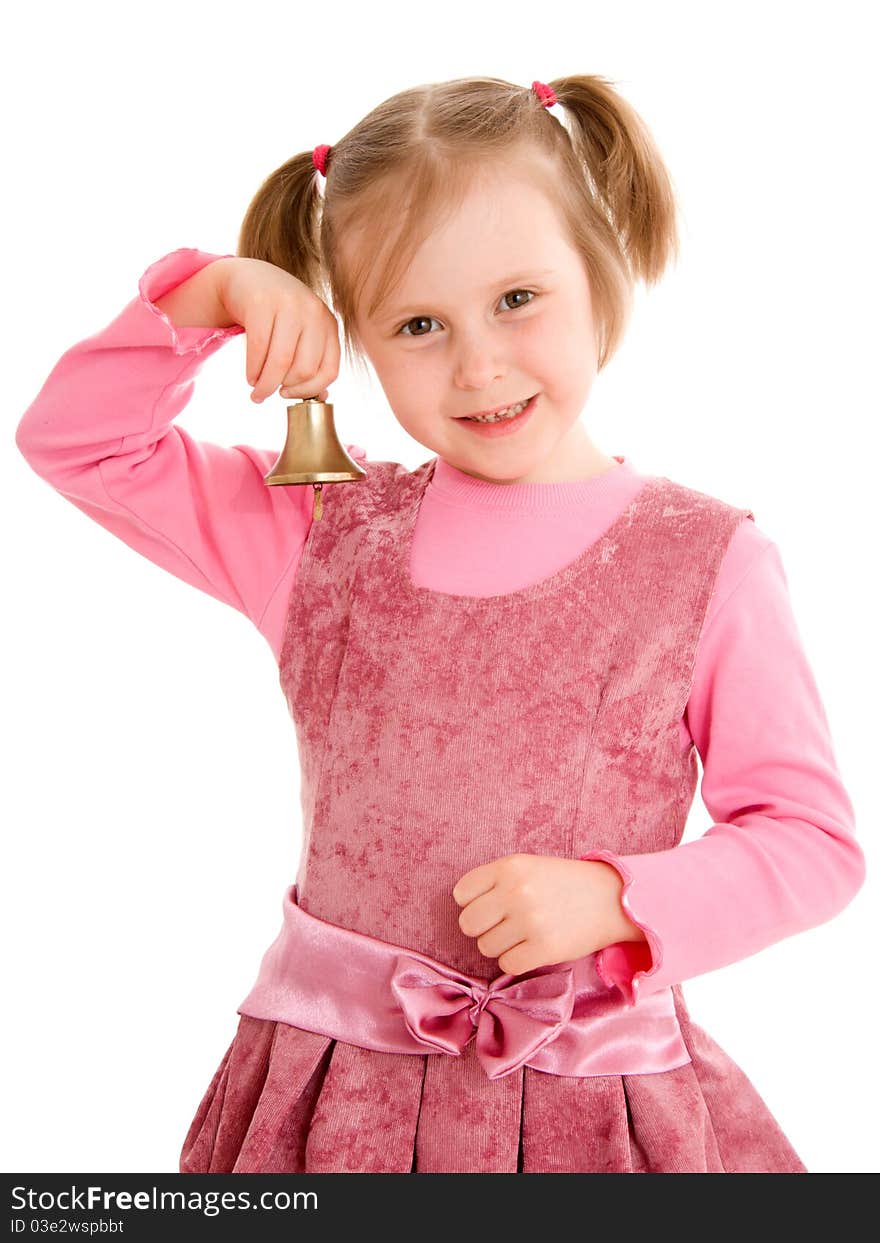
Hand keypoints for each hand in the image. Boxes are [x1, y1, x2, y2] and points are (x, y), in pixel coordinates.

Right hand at [216, 257, 339, 403]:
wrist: (247, 278)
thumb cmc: (278, 314)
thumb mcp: (302, 332)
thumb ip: (313, 360)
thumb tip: (320, 397)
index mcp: (328, 324)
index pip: (329, 370)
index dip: (309, 391)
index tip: (290, 395)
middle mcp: (313, 312)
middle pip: (304, 369)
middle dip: (284, 389)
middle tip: (269, 392)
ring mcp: (288, 304)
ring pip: (281, 362)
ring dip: (265, 384)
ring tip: (256, 391)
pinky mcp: (261, 302)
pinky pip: (258, 348)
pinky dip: (253, 370)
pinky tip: (250, 377)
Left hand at [452, 853, 639, 975]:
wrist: (611, 899)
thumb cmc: (563, 883)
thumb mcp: (527, 866)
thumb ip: (495, 881)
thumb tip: (463, 908)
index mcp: (509, 867)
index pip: (462, 894)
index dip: (473, 903)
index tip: (490, 906)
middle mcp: (516, 892)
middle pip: (468, 924)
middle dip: (483, 928)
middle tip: (505, 925)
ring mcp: (530, 921)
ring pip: (486, 947)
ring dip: (501, 946)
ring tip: (524, 934)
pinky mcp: (544, 949)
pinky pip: (507, 965)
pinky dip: (516, 961)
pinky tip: (532, 948)